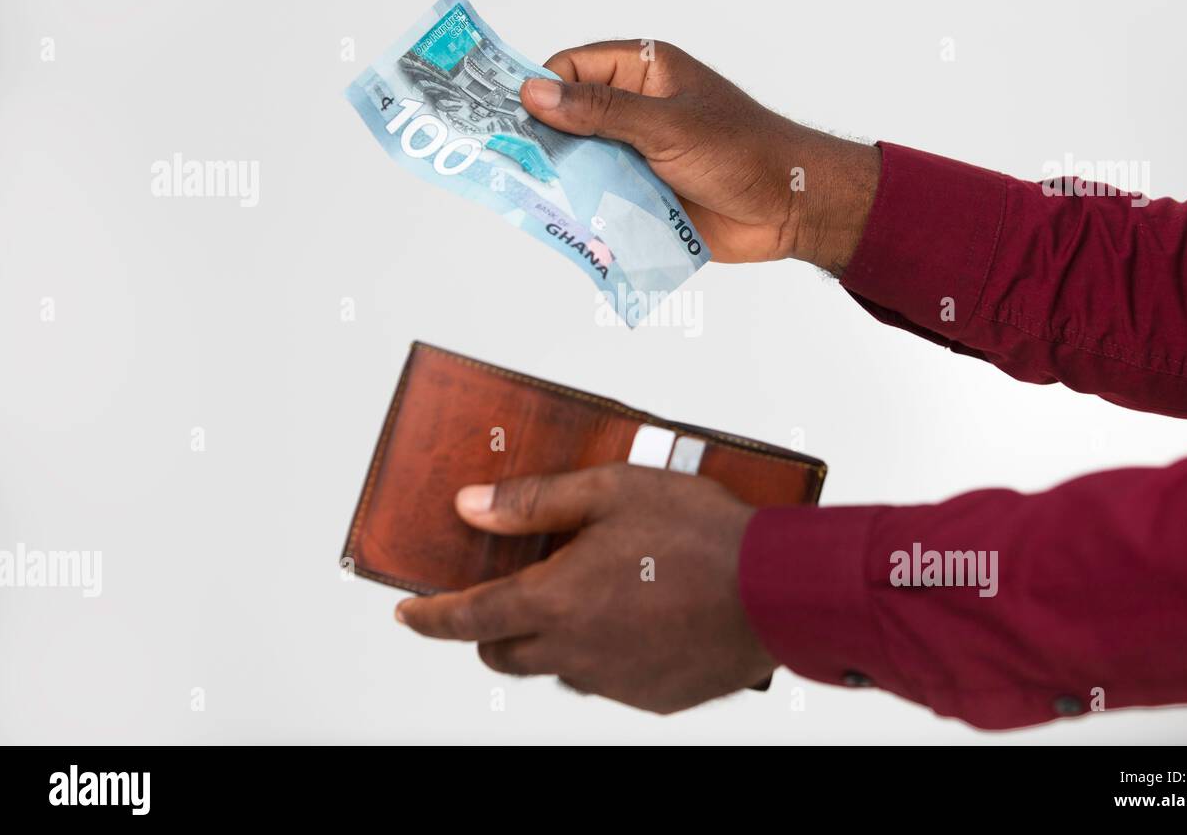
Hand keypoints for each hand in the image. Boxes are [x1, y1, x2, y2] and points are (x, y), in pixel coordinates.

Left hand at [395, 464, 775, 713]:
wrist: (779, 588)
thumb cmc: (703, 534)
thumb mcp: (613, 490)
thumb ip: (534, 501)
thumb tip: (471, 506)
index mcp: (556, 600)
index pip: (467, 618)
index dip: (429, 618)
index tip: (407, 614)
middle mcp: (576, 650)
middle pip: (503, 652)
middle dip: (491, 627)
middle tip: (512, 592)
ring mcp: (614, 680)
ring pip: (557, 668)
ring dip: (553, 639)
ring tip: (592, 594)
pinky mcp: (652, 697)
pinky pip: (606, 679)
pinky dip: (603, 653)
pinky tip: (637, 618)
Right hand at [520, 41, 879, 273]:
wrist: (792, 209)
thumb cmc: (743, 151)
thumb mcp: (666, 126)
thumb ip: (601, 113)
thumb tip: (536, 94)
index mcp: (643, 73)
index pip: (571, 70)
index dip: (538, 89)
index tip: (504, 115)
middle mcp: (634, 112)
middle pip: (568, 120)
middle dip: (541, 141)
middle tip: (503, 160)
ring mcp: (636, 156)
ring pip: (579, 165)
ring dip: (562, 181)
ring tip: (527, 196)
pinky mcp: (642, 198)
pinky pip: (600, 202)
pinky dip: (583, 212)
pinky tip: (561, 223)